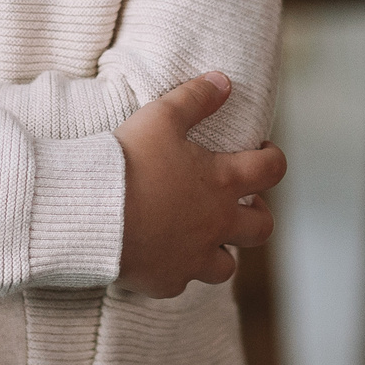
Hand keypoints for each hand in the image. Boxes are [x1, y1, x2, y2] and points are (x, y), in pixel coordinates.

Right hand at [112, 72, 285, 297]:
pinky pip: (181, 282)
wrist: (92, 211)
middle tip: (240, 202)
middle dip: (258, 215)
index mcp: (222, 182)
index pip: (271, 170)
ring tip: (202, 236)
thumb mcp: (161, 117)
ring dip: (220, 250)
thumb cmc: (128, 161)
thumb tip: (223, 81)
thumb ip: (195, 98)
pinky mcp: (166, 281)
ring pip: (226, 266)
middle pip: (261, 228)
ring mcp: (193, 258)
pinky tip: (160, 256)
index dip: (272, 159)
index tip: (261, 152)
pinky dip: (175, 269)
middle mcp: (216, 224)